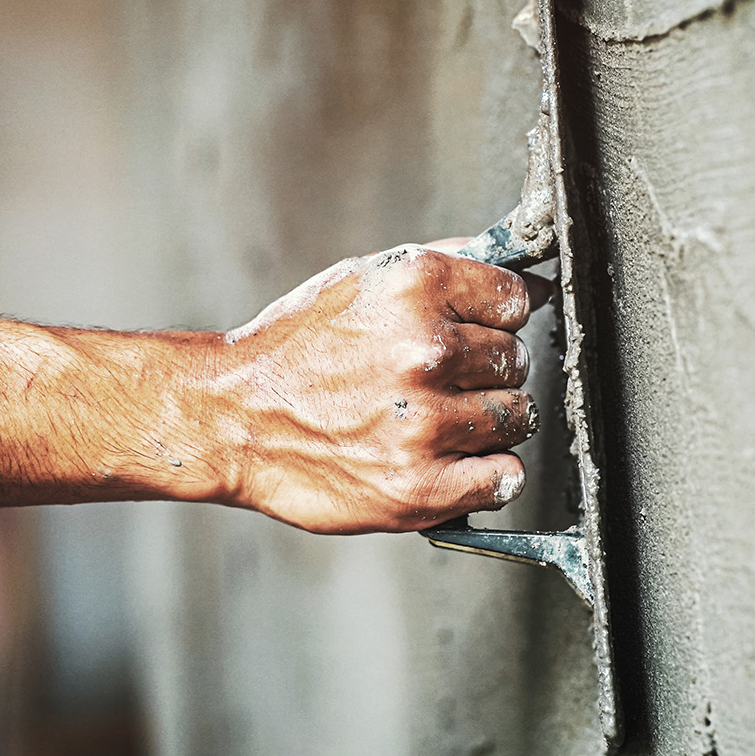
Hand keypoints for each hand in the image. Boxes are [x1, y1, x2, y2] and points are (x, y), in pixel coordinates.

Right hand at [214, 242, 553, 532]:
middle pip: (515, 361)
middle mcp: (426, 351)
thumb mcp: (362, 281)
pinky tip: (449, 461)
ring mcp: (426, 424)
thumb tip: (523, 271)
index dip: (496, 318)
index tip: (473, 332)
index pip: (514, 298)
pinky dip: (486, 475)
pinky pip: (504, 479)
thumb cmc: (296, 351)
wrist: (231, 419)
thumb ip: (444, 268)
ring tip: (433, 421)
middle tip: (435, 382)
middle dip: (485, 371)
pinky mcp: (422, 487)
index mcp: (417, 287)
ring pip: (515, 418)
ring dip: (486, 423)